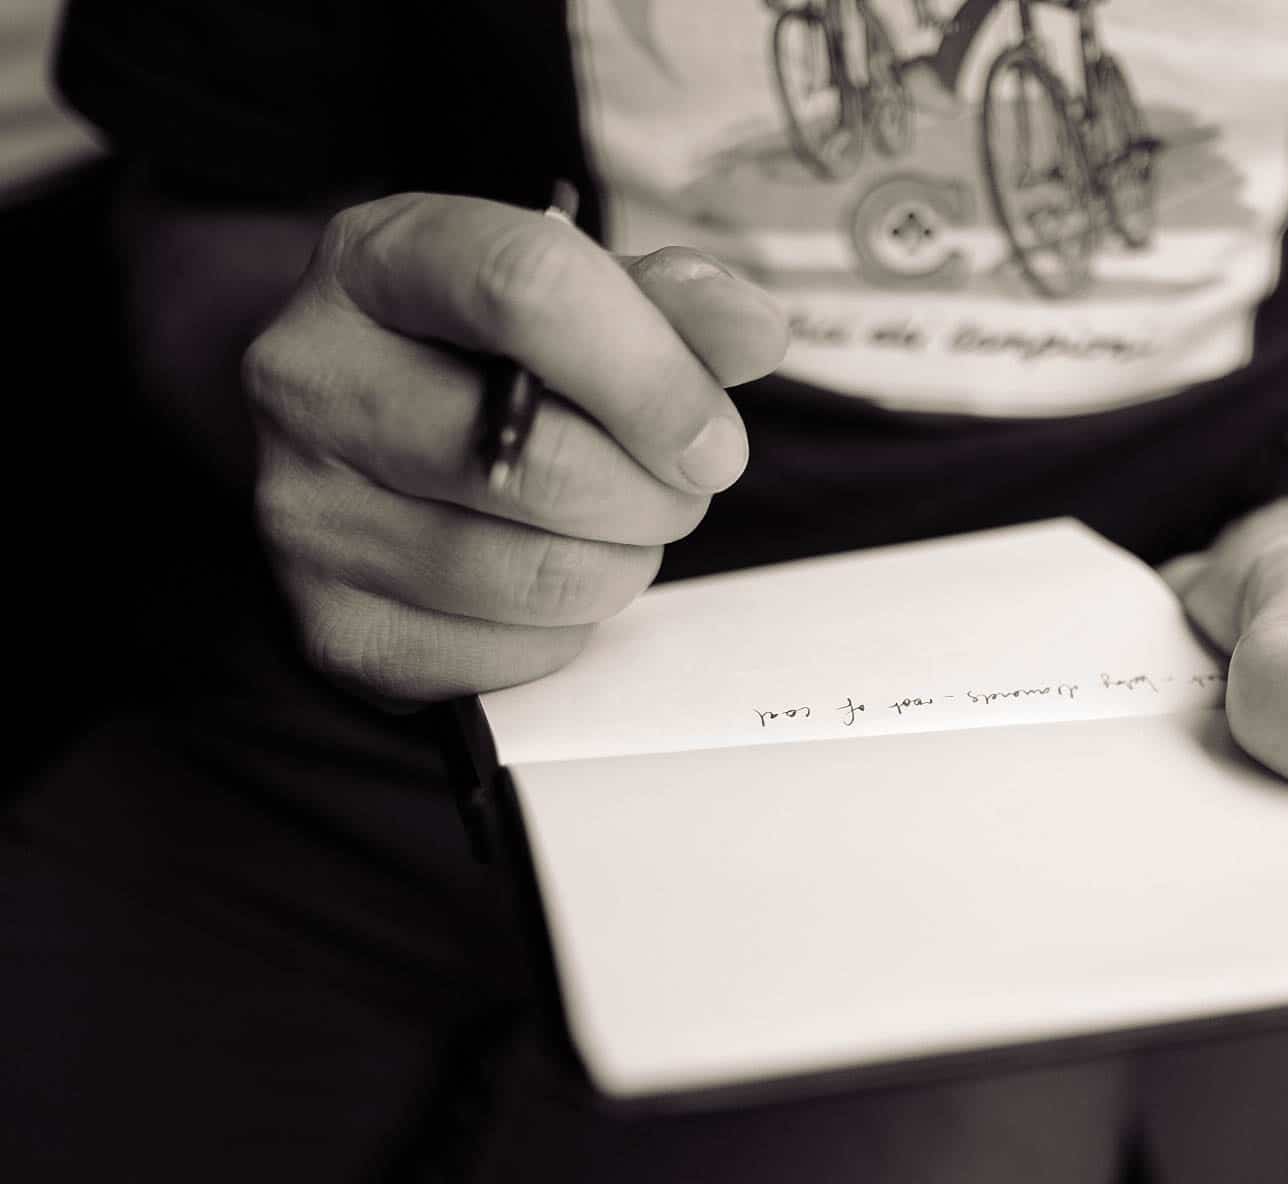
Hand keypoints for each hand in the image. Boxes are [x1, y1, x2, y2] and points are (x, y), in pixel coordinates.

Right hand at [243, 193, 787, 698]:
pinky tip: (547, 578)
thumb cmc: (486, 356)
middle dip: (655, 491)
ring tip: (619, 524)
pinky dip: (569, 629)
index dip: (652, 373)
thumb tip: (754, 333)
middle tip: (680, 483)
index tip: (716, 438)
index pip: (525, 290)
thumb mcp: (573, 294)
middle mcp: (310, 379)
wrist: (359, 433)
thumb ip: (671, 304)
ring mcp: (305, 514)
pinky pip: (513, 656)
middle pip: (537, 461)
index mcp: (375, 260)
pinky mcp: (336, 630)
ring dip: (625, 561)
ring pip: (537, 575)